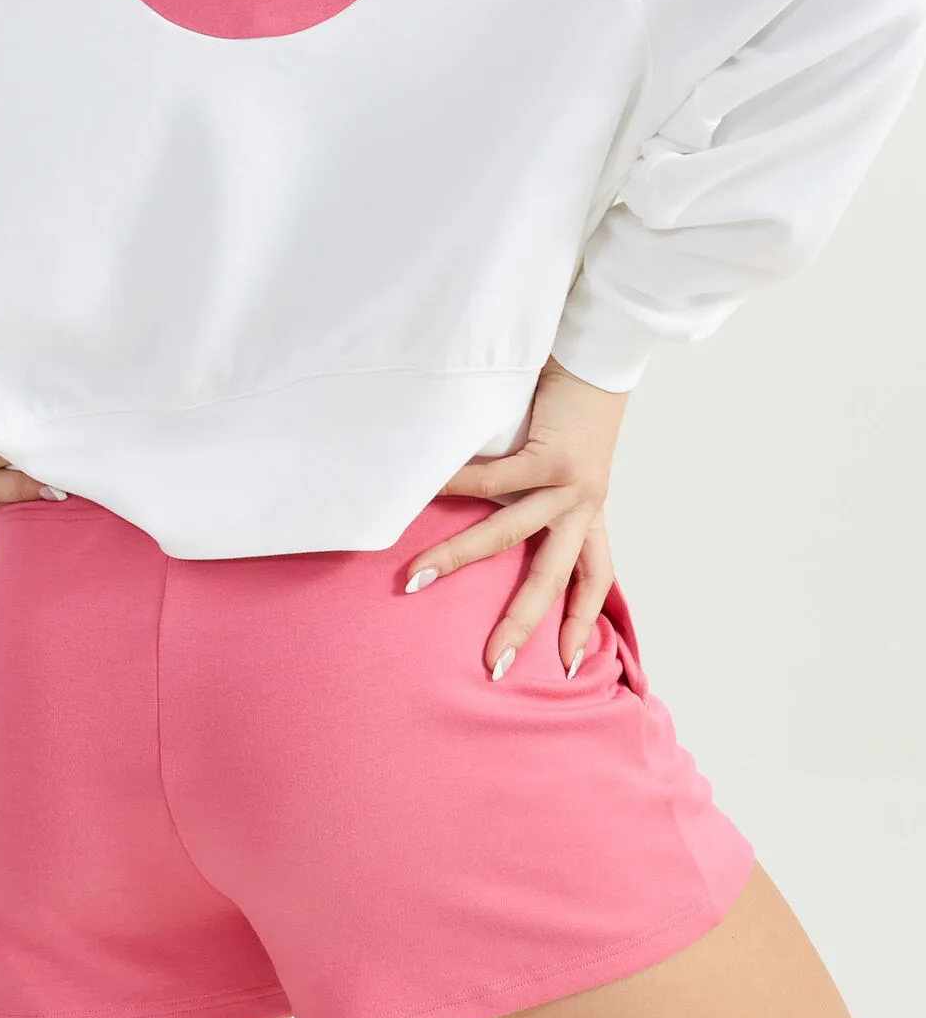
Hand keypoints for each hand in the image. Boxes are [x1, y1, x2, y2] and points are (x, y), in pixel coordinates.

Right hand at [402, 355, 629, 680]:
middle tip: (492, 665)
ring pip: (509, 536)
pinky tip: (423, 493)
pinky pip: (492, 480)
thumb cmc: (574, 397)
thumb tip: (487, 498)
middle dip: (521, 624)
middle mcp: (585, 506)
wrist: (601, 352)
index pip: (594, 577)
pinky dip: (454, 487)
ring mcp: (571, 485)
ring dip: (459, 559)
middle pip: (552, 579)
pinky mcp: (554, 458)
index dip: (580, 621)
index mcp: (590, 511)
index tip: (567, 665)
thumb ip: (538, 482)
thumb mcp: (566, 454)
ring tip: (416, 577)